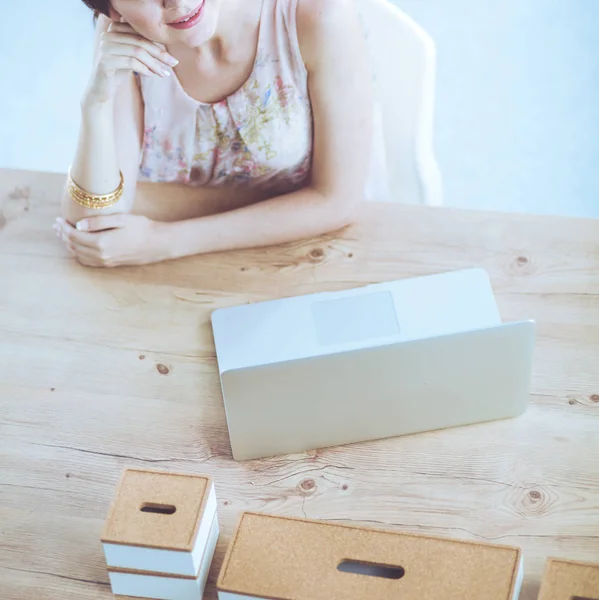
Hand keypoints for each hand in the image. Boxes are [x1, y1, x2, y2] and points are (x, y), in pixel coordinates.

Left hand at [54, 214, 170, 267]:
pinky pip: (88, 261)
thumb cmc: (142, 228)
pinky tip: (78, 247)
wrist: (159, 244)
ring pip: (79, 255)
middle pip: (74, 246)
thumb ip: (98, 221)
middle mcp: (101, 255)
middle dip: (63, 235)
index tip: (58, 219)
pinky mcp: (111, 264)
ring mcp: (106, 261)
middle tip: (58, 226)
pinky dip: (79, 254)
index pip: (74, 235)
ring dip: (69, 245)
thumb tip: (78, 225)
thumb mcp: (121, 219)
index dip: (63, 227)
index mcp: (101, 242)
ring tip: (64, 235)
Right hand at [84, 21, 177, 104]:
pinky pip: (130, 62)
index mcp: (114, 29)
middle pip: (140, 41)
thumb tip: (167, 52)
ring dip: (154, 64)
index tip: (172, 58)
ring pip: (137, 52)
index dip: (158, 45)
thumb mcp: (132, 56)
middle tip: (173, 64)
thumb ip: (143, 48)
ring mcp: (105, 47)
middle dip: (159, 54)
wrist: (102, 88)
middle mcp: (108, 35)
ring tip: (164, 73)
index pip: (141, 33)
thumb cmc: (119, 71)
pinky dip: (144, 69)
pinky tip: (151, 75)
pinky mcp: (105, 61)